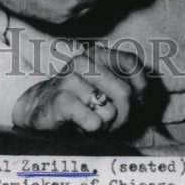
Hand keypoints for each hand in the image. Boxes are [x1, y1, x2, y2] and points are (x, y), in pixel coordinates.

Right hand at [12, 44, 145, 132]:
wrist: (39, 111)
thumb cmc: (80, 102)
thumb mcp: (105, 90)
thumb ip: (128, 86)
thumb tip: (144, 97)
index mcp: (97, 54)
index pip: (131, 63)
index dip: (141, 87)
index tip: (138, 102)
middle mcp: (84, 60)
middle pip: (125, 92)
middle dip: (124, 116)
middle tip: (110, 122)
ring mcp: (70, 78)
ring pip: (110, 110)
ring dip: (106, 125)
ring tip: (91, 122)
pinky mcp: (60, 99)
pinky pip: (94, 122)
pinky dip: (92, 130)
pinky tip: (79, 126)